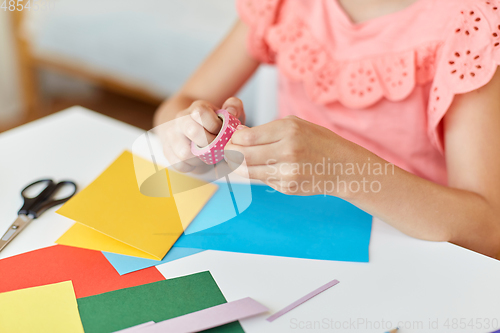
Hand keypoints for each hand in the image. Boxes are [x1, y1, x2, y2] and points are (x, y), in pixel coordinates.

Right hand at [158, 97, 245, 171]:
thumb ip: (233, 107)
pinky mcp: (167, 150)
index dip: (215, 125)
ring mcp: (172, 135)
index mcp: (196, 108)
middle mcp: (181, 119)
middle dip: (209, 143)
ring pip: (184, 152)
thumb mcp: (227, 114)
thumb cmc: (214, 124)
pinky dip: (191, 166)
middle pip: (192, 131)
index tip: (221, 131)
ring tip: (206, 155)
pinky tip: (197, 160)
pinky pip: (179, 164)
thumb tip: (231, 112)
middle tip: (216, 146)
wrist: (191, 129)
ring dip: (200, 158)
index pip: (201, 113)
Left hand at [225, 116, 356, 196]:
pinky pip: (262, 180)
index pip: (246, 138)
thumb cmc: (317, 141)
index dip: (233, 139)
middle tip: (227, 150)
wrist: (343, 167)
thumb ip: (266, 130)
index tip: (230, 138)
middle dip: (230, 152)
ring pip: (248, 171)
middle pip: (243, 156)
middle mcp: (288, 152)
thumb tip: (237, 135)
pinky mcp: (287, 188)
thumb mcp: (295, 125)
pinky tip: (264, 167)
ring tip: (237, 159)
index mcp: (289, 131)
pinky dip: (257, 174)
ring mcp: (288, 173)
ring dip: (238, 165)